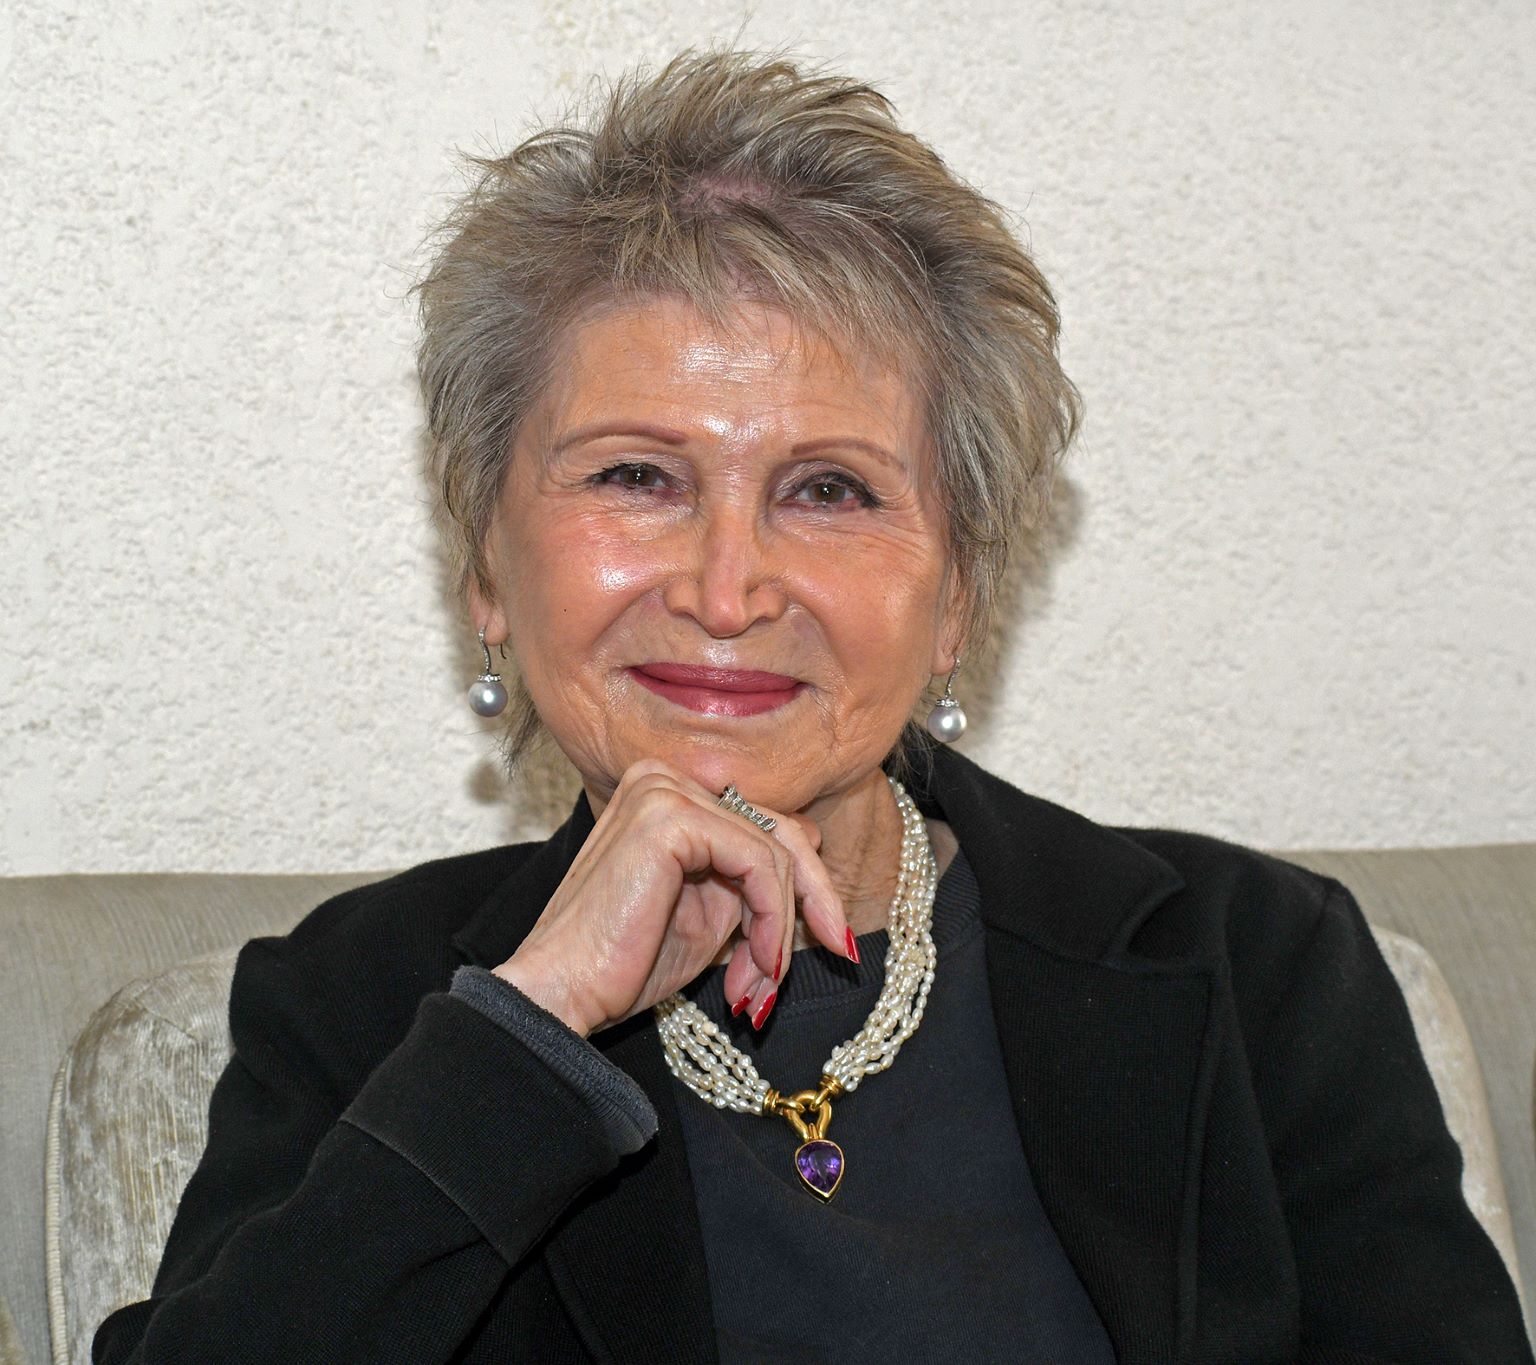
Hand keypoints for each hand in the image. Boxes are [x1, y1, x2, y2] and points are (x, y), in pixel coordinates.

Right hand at [493, 759, 850, 1036]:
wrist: (563, 992)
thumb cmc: (623, 962)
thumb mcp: (709, 913)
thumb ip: (751, 879)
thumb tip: (815, 852)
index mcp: (668, 795)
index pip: (764, 824)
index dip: (805, 886)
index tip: (829, 942)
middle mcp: (664, 779)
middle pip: (779, 829)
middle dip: (813, 899)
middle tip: (838, 953)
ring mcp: (665, 791)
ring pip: (775, 849)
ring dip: (782, 927)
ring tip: (761, 983)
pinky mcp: (671, 817)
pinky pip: (759, 862)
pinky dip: (772, 918)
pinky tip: (758, 963)